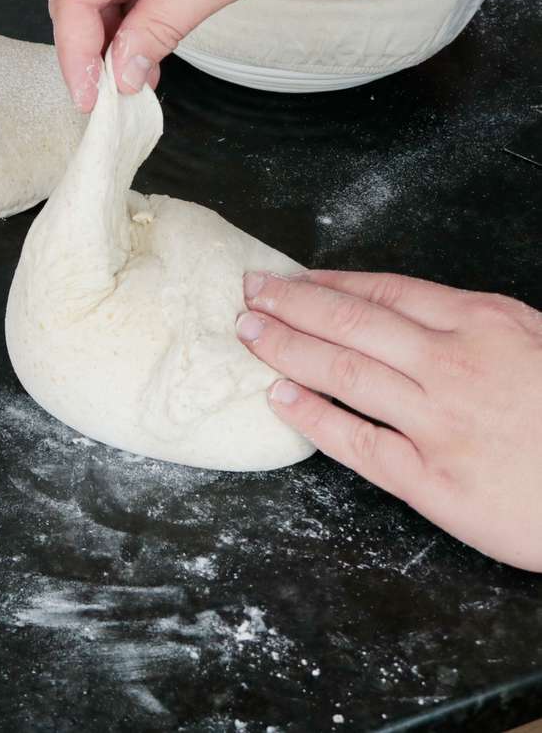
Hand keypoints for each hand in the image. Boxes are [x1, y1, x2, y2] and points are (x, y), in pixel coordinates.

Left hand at [236, 269, 541, 571]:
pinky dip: (309, 414)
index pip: (385, 291)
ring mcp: (440, 422)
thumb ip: (481, 327)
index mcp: (486, 323)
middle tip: (246, 293)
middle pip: (350, 323)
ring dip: (284, 347)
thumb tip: (415, 314)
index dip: (328, 284)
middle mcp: (456, 365)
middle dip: (289, 304)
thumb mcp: (541, 344)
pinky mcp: (433, 481)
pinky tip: (278, 396)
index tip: (290, 279)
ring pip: (342, 371)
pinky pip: (354, 441)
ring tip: (246, 332)